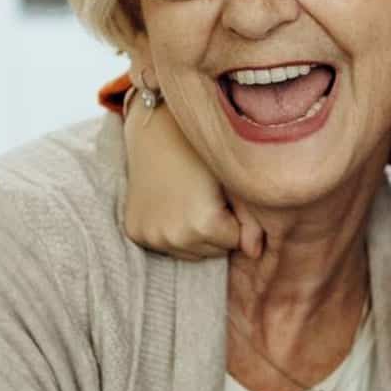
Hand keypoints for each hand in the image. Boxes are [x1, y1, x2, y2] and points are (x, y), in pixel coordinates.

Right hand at [123, 98, 262, 260]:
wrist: (156, 135)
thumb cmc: (202, 156)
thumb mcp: (233, 186)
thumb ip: (251, 222)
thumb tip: (255, 255)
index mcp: (204, 225)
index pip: (235, 242)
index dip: (235, 220)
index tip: (226, 198)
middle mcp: (176, 237)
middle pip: (213, 251)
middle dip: (217, 231)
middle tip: (208, 199)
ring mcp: (152, 237)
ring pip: (190, 252)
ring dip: (195, 237)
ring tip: (191, 203)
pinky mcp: (135, 233)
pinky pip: (165, 245)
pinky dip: (172, 233)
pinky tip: (171, 207)